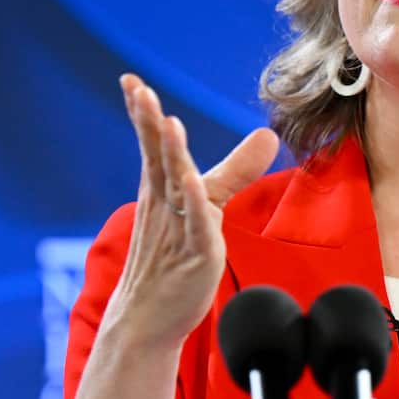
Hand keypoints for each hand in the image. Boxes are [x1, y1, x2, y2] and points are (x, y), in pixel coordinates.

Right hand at [104, 72, 279, 348]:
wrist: (150, 319)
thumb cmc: (174, 257)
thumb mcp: (207, 205)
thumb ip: (235, 170)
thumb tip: (268, 135)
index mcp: (160, 189)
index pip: (150, 145)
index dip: (141, 113)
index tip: (130, 79)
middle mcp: (164, 203)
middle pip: (157, 157)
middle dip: (148, 123)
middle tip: (138, 90)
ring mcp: (178, 228)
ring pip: (174, 185)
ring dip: (171, 155)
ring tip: (167, 123)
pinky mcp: (197, 253)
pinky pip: (196, 224)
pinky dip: (194, 202)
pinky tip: (191, 182)